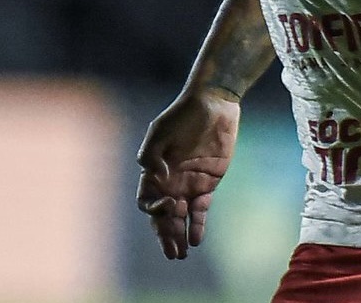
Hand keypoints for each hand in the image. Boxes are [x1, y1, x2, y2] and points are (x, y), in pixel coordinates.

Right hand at [135, 88, 240, 259]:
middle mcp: (170, 182)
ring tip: (180, 255)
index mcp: (154, 173)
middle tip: (172, 254)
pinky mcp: (208, 183)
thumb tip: (154, 176)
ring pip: (181, 218)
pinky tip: (196, 239)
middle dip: (165, 235)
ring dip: (179, 236)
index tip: (170, 205)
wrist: (213, 104)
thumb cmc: (183, 115)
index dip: (154, 210)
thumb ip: (152, 154)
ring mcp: (189, 184)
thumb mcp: (161, 131)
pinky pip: (201, 209)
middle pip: (164, 216)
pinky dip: (198, 224)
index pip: (147, 201)